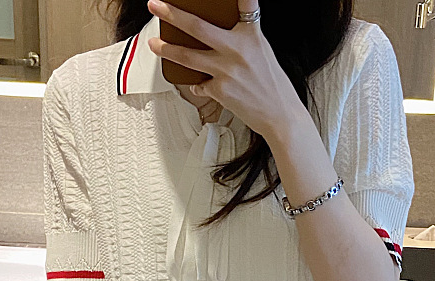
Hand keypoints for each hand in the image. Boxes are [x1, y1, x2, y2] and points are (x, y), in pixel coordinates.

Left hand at [146, 0, 302, 138]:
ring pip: (189, 57)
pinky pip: (200, 84)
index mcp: (251, 35)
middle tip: (156, 6)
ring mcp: (227, 71)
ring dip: (168, 50)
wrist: (280, 115)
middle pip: (198, 27)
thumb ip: (242, 37)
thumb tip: (218, 33)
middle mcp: (237, 50)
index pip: (245, 3)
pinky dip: (197, 84)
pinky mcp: (220, 91)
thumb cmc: (272, 85)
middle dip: (172, 15)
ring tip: (154, 44)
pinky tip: (198, 84)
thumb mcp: (262, 51)